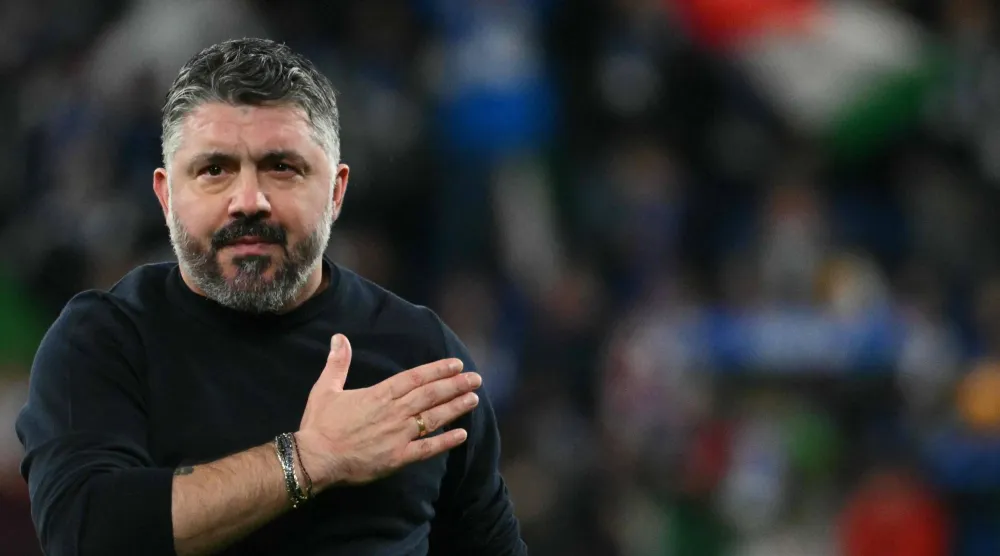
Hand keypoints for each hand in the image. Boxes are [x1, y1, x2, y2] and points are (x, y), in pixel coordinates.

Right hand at [296, 334, 480, 489]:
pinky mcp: (397, 458)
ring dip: (455, 408)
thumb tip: (339, 337)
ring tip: (474, 399)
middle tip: (476, 378)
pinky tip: (462, 434)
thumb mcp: (325, 389)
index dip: (437, 370)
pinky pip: (426, 449)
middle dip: (455, 385)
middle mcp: (393, 412)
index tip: (456, 364)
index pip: (415, 378)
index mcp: (379, 395)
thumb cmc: (320, 425)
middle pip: (430, 395)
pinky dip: (445, 442)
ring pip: (433, 418)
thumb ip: (338, 363)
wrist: (315, 459)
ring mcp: (398, 436)